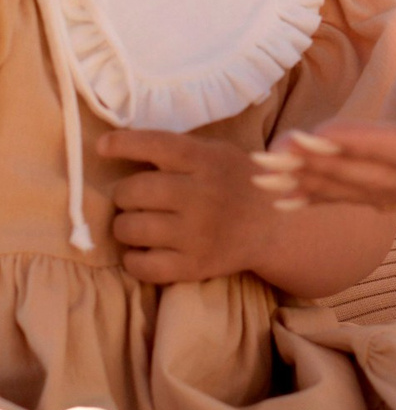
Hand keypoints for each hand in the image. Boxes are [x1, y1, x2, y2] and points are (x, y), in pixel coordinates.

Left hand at [99, 130, 279, 283]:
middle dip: (125, 194)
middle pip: (131, 191)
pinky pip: (140, 265)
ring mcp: (197, 234)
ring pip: (128, 228)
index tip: (103, 146)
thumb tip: (119, 145)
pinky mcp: (194, 266)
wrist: (278, 227)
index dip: (123, 144)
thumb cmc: (237, 184)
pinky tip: (146, 250)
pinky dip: (134, 258)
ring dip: (126, 225)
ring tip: (142, 224)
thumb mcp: (218, 154)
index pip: (156, 145)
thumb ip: (179, 151)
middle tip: (137, 198)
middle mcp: (202, 196)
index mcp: (207, 162)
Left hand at [250, 0, 395, 210]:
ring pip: (372, 189)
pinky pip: (367, 187)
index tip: (322, 132)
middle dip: (330, 166)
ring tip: (264, 173)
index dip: (371, 145)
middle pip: (391, 178)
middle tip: (275, 153)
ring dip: (317, 181)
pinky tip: (282, 195)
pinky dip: (324, 190)